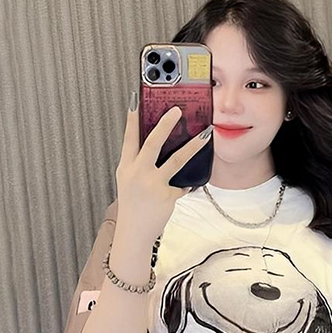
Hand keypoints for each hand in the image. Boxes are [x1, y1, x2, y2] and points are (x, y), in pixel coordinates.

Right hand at [115, 99, 212, 230]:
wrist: (134, 232)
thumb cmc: (133, 206)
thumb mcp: (129, 182)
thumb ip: (139, 165)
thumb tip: (160, 148)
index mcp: (126, 167)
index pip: (129, 138)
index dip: (132, 119)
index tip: (136, 100)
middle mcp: (138, 173)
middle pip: (153, 143)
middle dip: (165, 125)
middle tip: (176, 110)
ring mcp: (153, 184)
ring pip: (176, 160)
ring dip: (193, 146)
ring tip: (206, 135)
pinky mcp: (167, 196)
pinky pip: (182, 185)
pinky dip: (185, 184)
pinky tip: (187, 185)